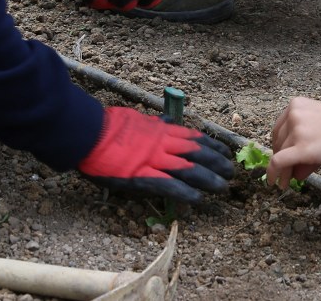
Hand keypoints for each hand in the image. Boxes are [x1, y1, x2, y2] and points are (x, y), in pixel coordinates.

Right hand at [78, 106, 234, 202]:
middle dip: (217, 163)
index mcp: (160, 130)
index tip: (226, 153)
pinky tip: (198, 200)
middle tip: (231, 172)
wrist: (88, 134)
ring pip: (189, 170)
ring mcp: (153, 160)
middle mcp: (162, 144)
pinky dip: (185, 193)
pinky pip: (168, 186)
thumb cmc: (108, 127)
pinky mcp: (141, 176)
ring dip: (209, 180)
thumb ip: (154, 124)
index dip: (213, 146)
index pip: (194, 137)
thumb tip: (167, 122)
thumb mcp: (137, 120)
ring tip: (223, 188)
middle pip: (198, 153)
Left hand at [266, 97, 320, 189]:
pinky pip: (279, 162)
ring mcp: (296, 131)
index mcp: (297, 105)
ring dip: (282, 170)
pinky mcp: (301, 148)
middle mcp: (293, 115)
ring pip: (279, 153)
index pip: (280, 127)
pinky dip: (275, 174)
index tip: (282, 154)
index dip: (280, 144)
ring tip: (286, 181)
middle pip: (279, 141)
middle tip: (288, 171)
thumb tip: (295, 169)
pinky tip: (277, 183)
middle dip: (281, 157)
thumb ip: (306, 142)